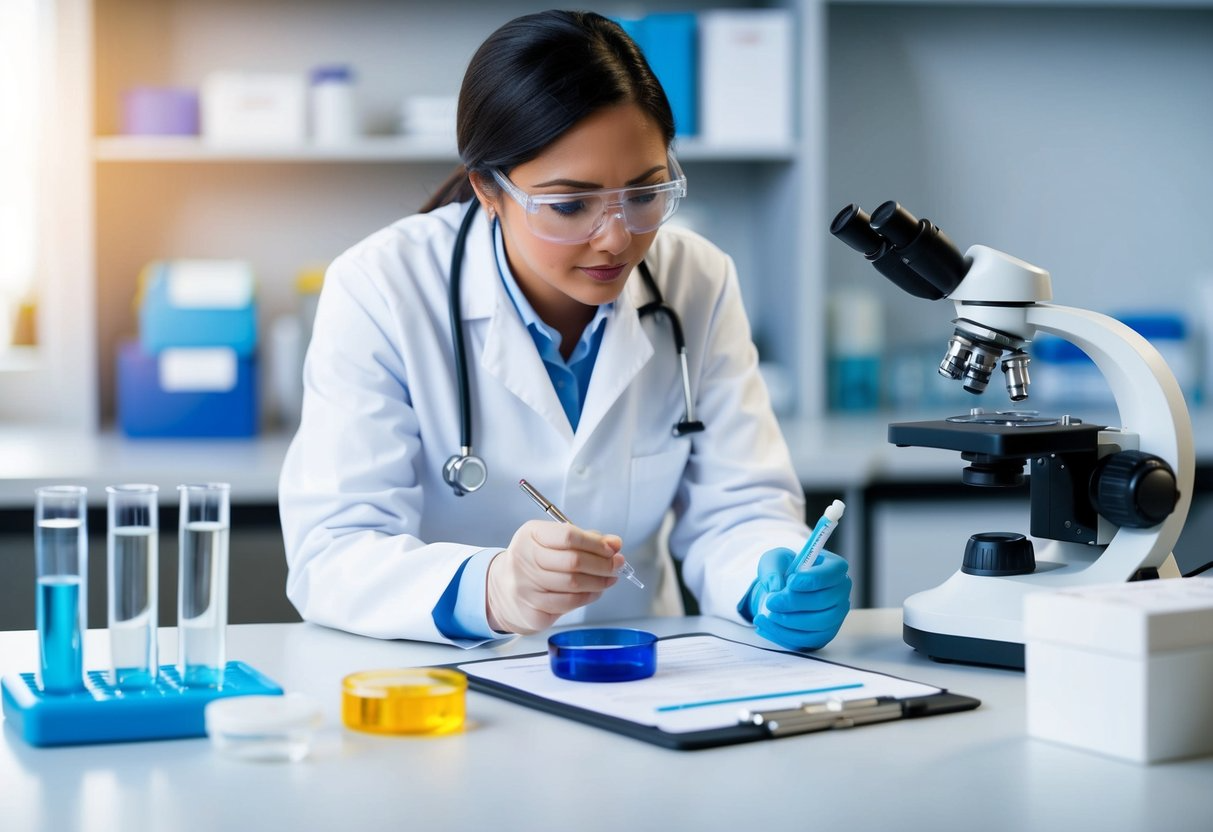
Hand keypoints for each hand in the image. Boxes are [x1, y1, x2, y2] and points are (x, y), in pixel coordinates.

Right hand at [486, 520, 623, 633]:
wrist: (504, 589)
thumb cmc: (535, 560)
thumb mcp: (553, 540)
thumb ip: (585, 539)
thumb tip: (614, 543)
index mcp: (530, 535)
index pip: (568, 536)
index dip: (596, 543)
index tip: (612, 548)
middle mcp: (524, 560)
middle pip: (573, 562)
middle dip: (602, 564)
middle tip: (617, 565)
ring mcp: (525, 587)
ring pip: (573, 586)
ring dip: (599, 582)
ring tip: (609, 578)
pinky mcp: (531, 611)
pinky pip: (568, 604)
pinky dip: (587, 598)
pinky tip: (594, 591)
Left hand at [744, 547, 850, 650]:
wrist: (781, 590)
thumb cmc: (783, 570)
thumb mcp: (774, 560)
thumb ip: (772, 569)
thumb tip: (775, 588)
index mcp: (834, 567)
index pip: (832, 573)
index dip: (812, 579)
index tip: (790, 582)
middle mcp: (840, 591)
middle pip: (824, 600)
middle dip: (794, 603)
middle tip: (771, 601)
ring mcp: (836, 615)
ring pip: (818, 623)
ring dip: (790, 621)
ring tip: (767, 614)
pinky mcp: (824, 634)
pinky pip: (808, 639)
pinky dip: (785, 634)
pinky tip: (766, 626)